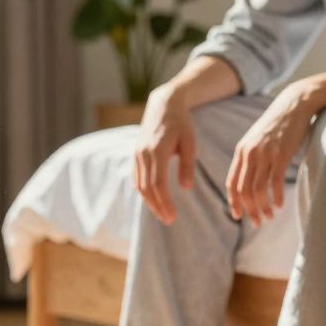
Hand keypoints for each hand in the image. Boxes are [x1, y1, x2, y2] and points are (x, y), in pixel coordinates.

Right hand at [134, 85, 197, 224]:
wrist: (163, 105)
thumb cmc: (181, 124)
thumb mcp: (190, 142)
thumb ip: (188, 165)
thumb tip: (186, 188)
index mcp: (157, 150)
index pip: (158, 183)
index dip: (164, 202)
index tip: (173, 216)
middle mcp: (143, 153)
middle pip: (147, 188)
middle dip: (157, 206)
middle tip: (169, 220)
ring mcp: (137, 154)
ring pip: (140, 185)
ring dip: (150, 202)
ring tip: (163, 214)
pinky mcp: (136, 155)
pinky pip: (137, 178)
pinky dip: (144, 192)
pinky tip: (154, 201)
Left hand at [227, 84, 315, 225]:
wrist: (294, 104)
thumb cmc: (278, 125)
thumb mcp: (257, 140)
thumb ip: (250, 157)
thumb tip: (248, 180)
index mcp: (241, 151)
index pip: (232, 183)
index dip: (233, 202)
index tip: (238, 216)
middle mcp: (250, 153)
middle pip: (243, 190)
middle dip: (249, 210)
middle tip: (257, 222)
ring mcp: (265, 153)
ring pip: (258, 189)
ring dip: (263, 207)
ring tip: (269, 217)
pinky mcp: (281, 154)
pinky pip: (275, 181)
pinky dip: (276, 197)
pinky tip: (280, 206)